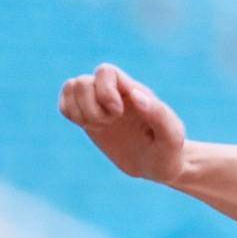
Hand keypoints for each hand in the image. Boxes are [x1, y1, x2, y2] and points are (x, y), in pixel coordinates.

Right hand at [60, 64, 188, 186]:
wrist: (158, 166)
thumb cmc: (169, 152)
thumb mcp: (171, 137)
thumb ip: (159, 113)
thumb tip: (134, 94)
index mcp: (133, 90)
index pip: (105, 71)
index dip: (104, 92)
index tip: (118, 114)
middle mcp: (114, 92)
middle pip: (82, 81)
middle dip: (91, 107)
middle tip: (109, 123)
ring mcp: (99, 104)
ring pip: (71, 87)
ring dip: (79, 111)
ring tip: (98, 126)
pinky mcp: (89, 117)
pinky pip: (65, 103)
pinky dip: (70, 113)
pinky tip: (88, 126)